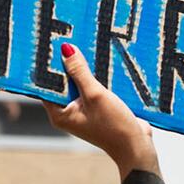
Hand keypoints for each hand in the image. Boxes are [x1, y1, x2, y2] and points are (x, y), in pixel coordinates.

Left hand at [47, 43, 156, 174]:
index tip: (47, 44)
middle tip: (66, 37)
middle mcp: (68, 112)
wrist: (137, 147)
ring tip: (82, 42)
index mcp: (59, 113)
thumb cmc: (114, 125)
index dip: (47, 65)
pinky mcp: (97, 107)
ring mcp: (83, 110)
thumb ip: (79, 72)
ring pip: (79, 83)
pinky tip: (99, 59)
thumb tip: (66, 49)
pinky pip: (91, 87)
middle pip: (63, 82)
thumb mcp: (95, 95)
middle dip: (66, 63)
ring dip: (82, 68)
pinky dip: (95, 76)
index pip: (46, 85)